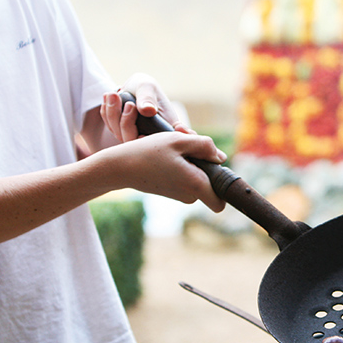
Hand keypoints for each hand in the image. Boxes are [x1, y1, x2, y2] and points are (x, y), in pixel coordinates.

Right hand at [95, 130, 226, 211]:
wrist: (118, 167)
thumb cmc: (147, 152)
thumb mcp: (179, 140)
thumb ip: (205, 146)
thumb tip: (220, 158)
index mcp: (196, 186)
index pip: (221, 202)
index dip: (223, 187)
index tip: (216, 171)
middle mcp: (189, 196)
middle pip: (210, 183)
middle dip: (204, 164)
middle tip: (186, 147)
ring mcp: (179, 195)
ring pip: (197, 178)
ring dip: (191, 162)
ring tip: (173, 148)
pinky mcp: (170, 192)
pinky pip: (185, 179)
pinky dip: (181, 166)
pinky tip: (166, 154)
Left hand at [100, 73, 187, 141]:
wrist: (130, 88)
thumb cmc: (144, 87)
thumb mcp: (147, 86)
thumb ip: (148, 97)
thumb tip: (148, 111)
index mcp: (166, 128)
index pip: (172, 142)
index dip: (166, 141)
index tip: (155, 126)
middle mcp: (152, 138)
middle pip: (137, 142)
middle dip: (127, 122)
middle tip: (129, 103)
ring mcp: (136, 138)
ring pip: (121, 135)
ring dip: (113, 114)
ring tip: (113, 94)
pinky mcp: (122, 135)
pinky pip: (111, 128)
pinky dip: (107, 112)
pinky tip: (110, 98)